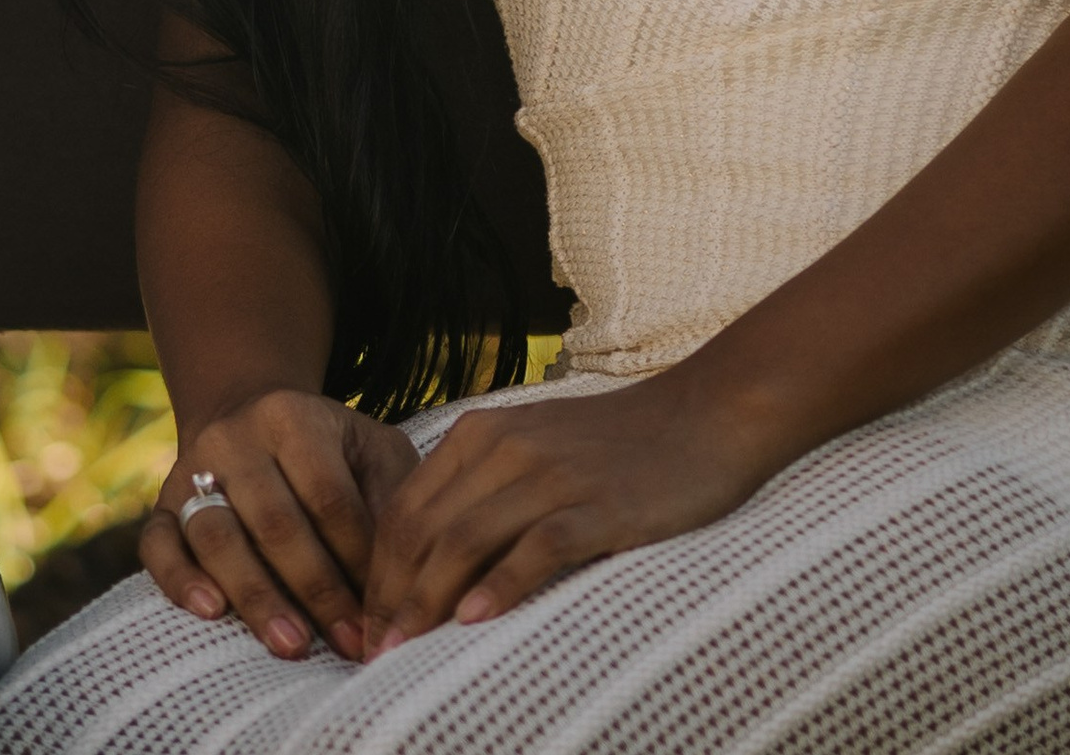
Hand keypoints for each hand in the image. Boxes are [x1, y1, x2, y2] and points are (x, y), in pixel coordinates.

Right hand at [143, 389, 418, 663]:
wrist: (246, 412)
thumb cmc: (329, 450)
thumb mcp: (369, 450)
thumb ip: (390, 498)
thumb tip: (405, 578)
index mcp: (293, 418)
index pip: (328, 497)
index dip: (359, 560)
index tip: (385, 615)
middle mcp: (236, 438)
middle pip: (275, 521)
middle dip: (318, 590)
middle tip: (350, 644)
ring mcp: (191, 469)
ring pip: (216, 535)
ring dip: (256, 596)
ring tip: (293, 645)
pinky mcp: (160, 503)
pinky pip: (157, 543)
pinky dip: (178, 579)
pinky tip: (209, 613)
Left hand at [361, 370, 778, 646]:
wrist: (704, 416)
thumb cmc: (613, 446)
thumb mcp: (531, 449)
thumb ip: (480, 490)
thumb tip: (429, 563)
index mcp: (479, 434)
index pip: (404, 511)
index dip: (375, 573)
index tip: (365, 627)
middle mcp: (505, 448)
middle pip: (423, 530)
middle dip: (391, 597)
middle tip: (373, 654)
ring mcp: (551, 476)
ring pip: (465, 539)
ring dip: (427, 600)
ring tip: (404, 652)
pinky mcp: (599, 506)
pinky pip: (537, 547)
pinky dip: (502, 585)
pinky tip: (476, 620)